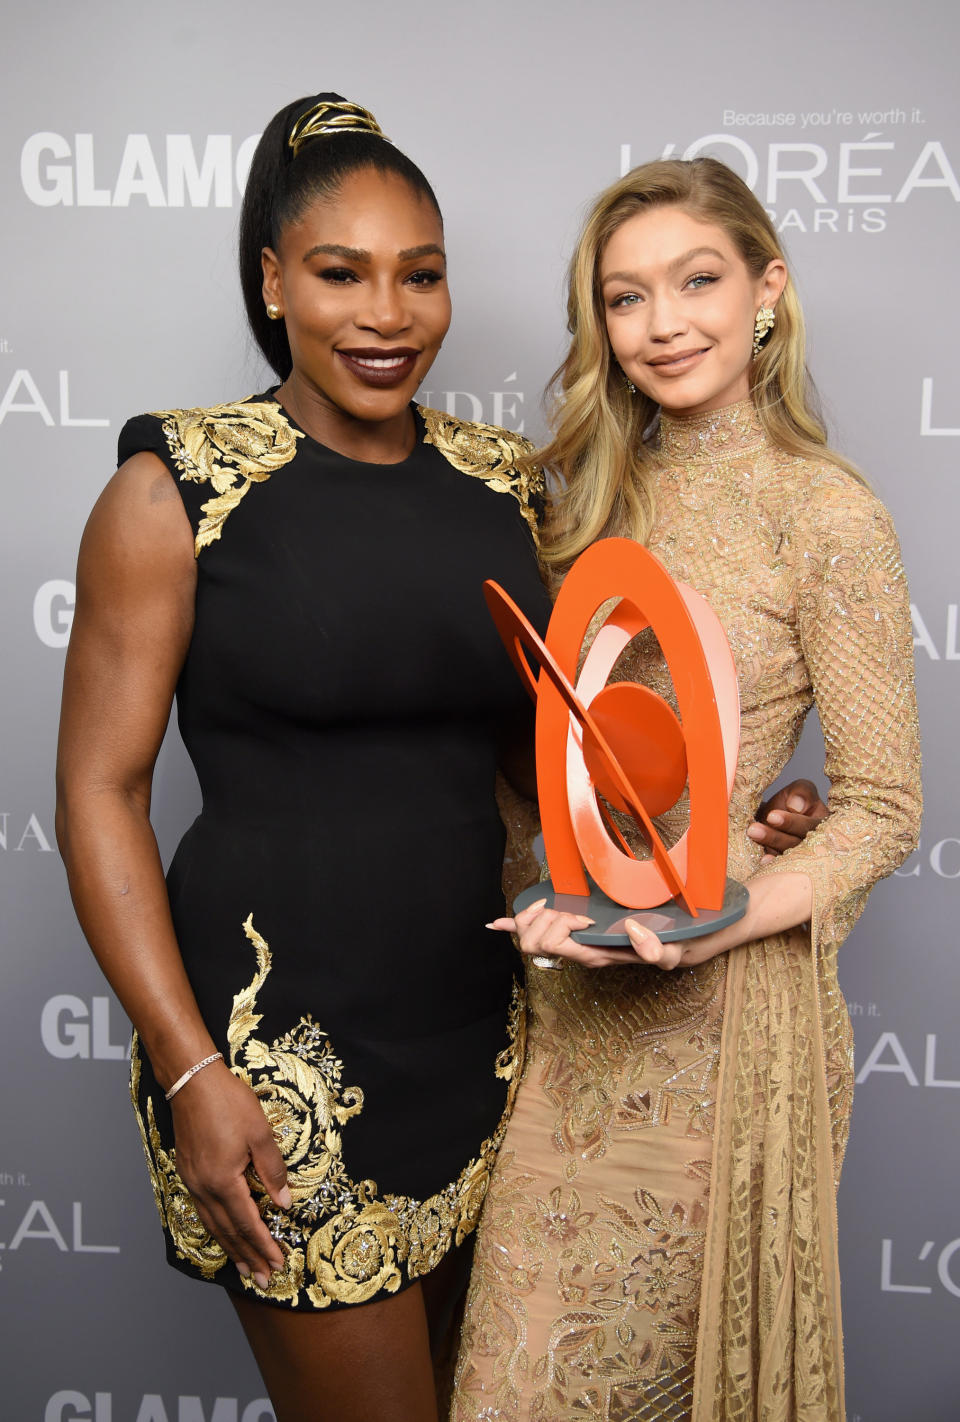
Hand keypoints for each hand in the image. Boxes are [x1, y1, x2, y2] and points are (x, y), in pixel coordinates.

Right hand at [169, 1062, 290, 1287]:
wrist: (192, 1081)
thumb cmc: (228, 1102)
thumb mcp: (260, 1133)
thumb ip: (273, 1170)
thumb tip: (283, 1203)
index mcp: (224, 1181)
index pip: (248, 1223)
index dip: (264, 1245)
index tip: (277, 1263)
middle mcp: (204, 1188)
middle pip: (229, 1232)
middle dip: (248, 1257)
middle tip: (262, 1279)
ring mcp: (193, 1181)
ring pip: (213, 1225)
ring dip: (231, 1248)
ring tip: (244, 1267)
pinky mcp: (188, 1172)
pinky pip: (203, 1211)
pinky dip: (216, 1229)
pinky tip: (223, 1233)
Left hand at [489, 896, 676, 968]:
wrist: (669, 944)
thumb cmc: (667, 946)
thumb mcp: (670, 950)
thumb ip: (656, 949)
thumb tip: (633, 930)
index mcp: (593, 955)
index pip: (554, 943)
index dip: (563, 925)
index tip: (587, 918)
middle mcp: (576, 951)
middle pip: (533, 941)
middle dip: (547, 919)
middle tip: (571, 911)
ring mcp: (569, 943)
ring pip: (527, 935)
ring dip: (535, 916)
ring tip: (556, 907)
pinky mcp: (568, 933)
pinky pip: (529, 932)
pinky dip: (512, 925)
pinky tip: (496, 923)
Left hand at [747, 777, 826, 862]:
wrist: (778, 815)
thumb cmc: (794, 802)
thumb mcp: (801, 790)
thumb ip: (803, 793)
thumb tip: (795, 806)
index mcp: (824, 826)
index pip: (810, 826)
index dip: (792, 822)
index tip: (771, 816)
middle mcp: (817, 845)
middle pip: (798, 845)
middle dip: (775, 837)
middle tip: (754, 829)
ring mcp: (802, 858)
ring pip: (787, 857)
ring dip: (769, 847)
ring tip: (752, 835)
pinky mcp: (788, 866)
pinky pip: (781, 869)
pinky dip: (771, 865)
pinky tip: (761, 861)